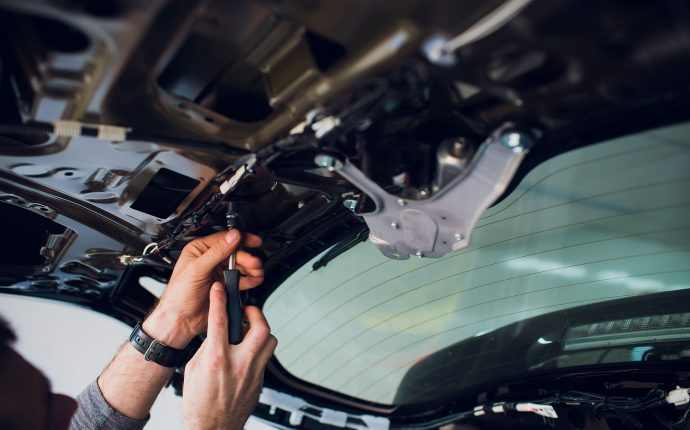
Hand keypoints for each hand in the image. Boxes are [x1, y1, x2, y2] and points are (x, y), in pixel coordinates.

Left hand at [144, 230, 263, 347]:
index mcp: (199, 250)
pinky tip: (255, 279)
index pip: (223, 239)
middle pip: (235, 254)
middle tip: (255, 263)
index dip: (241, 239)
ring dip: (250, 268)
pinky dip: (249, 279)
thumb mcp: (197, 269)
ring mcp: (217, 273)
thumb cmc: (179, 296)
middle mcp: (209, 260)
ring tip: (257, 272)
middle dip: (247, 258)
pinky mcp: (223, 286)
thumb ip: (217, 252)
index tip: (254, 241)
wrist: (181, 320)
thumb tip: (232, 237)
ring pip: (239, 266)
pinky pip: (240, 279)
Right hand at [182, 282, 276, 429]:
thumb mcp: (193, 369)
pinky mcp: (259, 381)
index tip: (220, 291)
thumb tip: (216, 333)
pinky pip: (266, 357)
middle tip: (248, 311)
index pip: (220, 320)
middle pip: (260, 327)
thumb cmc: (199, 403)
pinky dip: (259, 349)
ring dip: (261, 331)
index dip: (220, 300)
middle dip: (255, 313)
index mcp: (217, 359)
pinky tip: (249, 351)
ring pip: (270, 341)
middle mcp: (239, 364)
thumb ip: (207, 348)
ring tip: (251, 330)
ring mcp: (253, 373)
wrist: (212, 428)